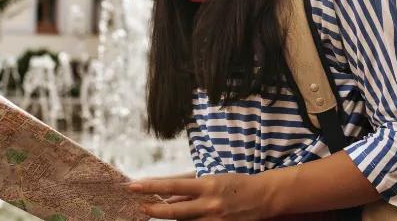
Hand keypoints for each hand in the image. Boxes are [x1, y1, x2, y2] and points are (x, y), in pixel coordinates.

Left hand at [128, 173, 273, 220]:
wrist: (263, 197)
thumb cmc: (235, 184)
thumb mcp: (211, 179)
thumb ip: (187, 187)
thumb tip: (165, 196)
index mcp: (207, 185)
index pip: (173, 186)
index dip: (152, 187)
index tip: (133, 186)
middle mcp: (209, 204)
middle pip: (174, 212)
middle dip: (153, 210)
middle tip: (138, 207)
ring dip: (171, 218)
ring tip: (161, 211)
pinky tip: (184, 219)